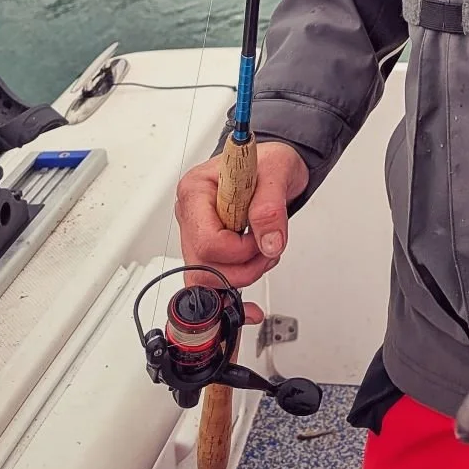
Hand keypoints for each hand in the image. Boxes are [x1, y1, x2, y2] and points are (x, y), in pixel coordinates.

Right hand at [175, 139, 309, 324]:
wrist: (273, 166)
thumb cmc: (268, 162)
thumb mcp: (277, 171)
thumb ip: (271, 207)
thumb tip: (269, 242)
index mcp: (196, 189)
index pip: (206, 240)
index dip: (239, 250)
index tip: (262, 238)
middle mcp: (191, 214)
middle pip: (201, 266)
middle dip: (242, 268)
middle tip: (268, 250)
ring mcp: (196, 234)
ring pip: (204, 279)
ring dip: (242, 277)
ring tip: (265, 255)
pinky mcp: (208, 249)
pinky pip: (209, 284)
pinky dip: (230, 297)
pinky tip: (248, 307)